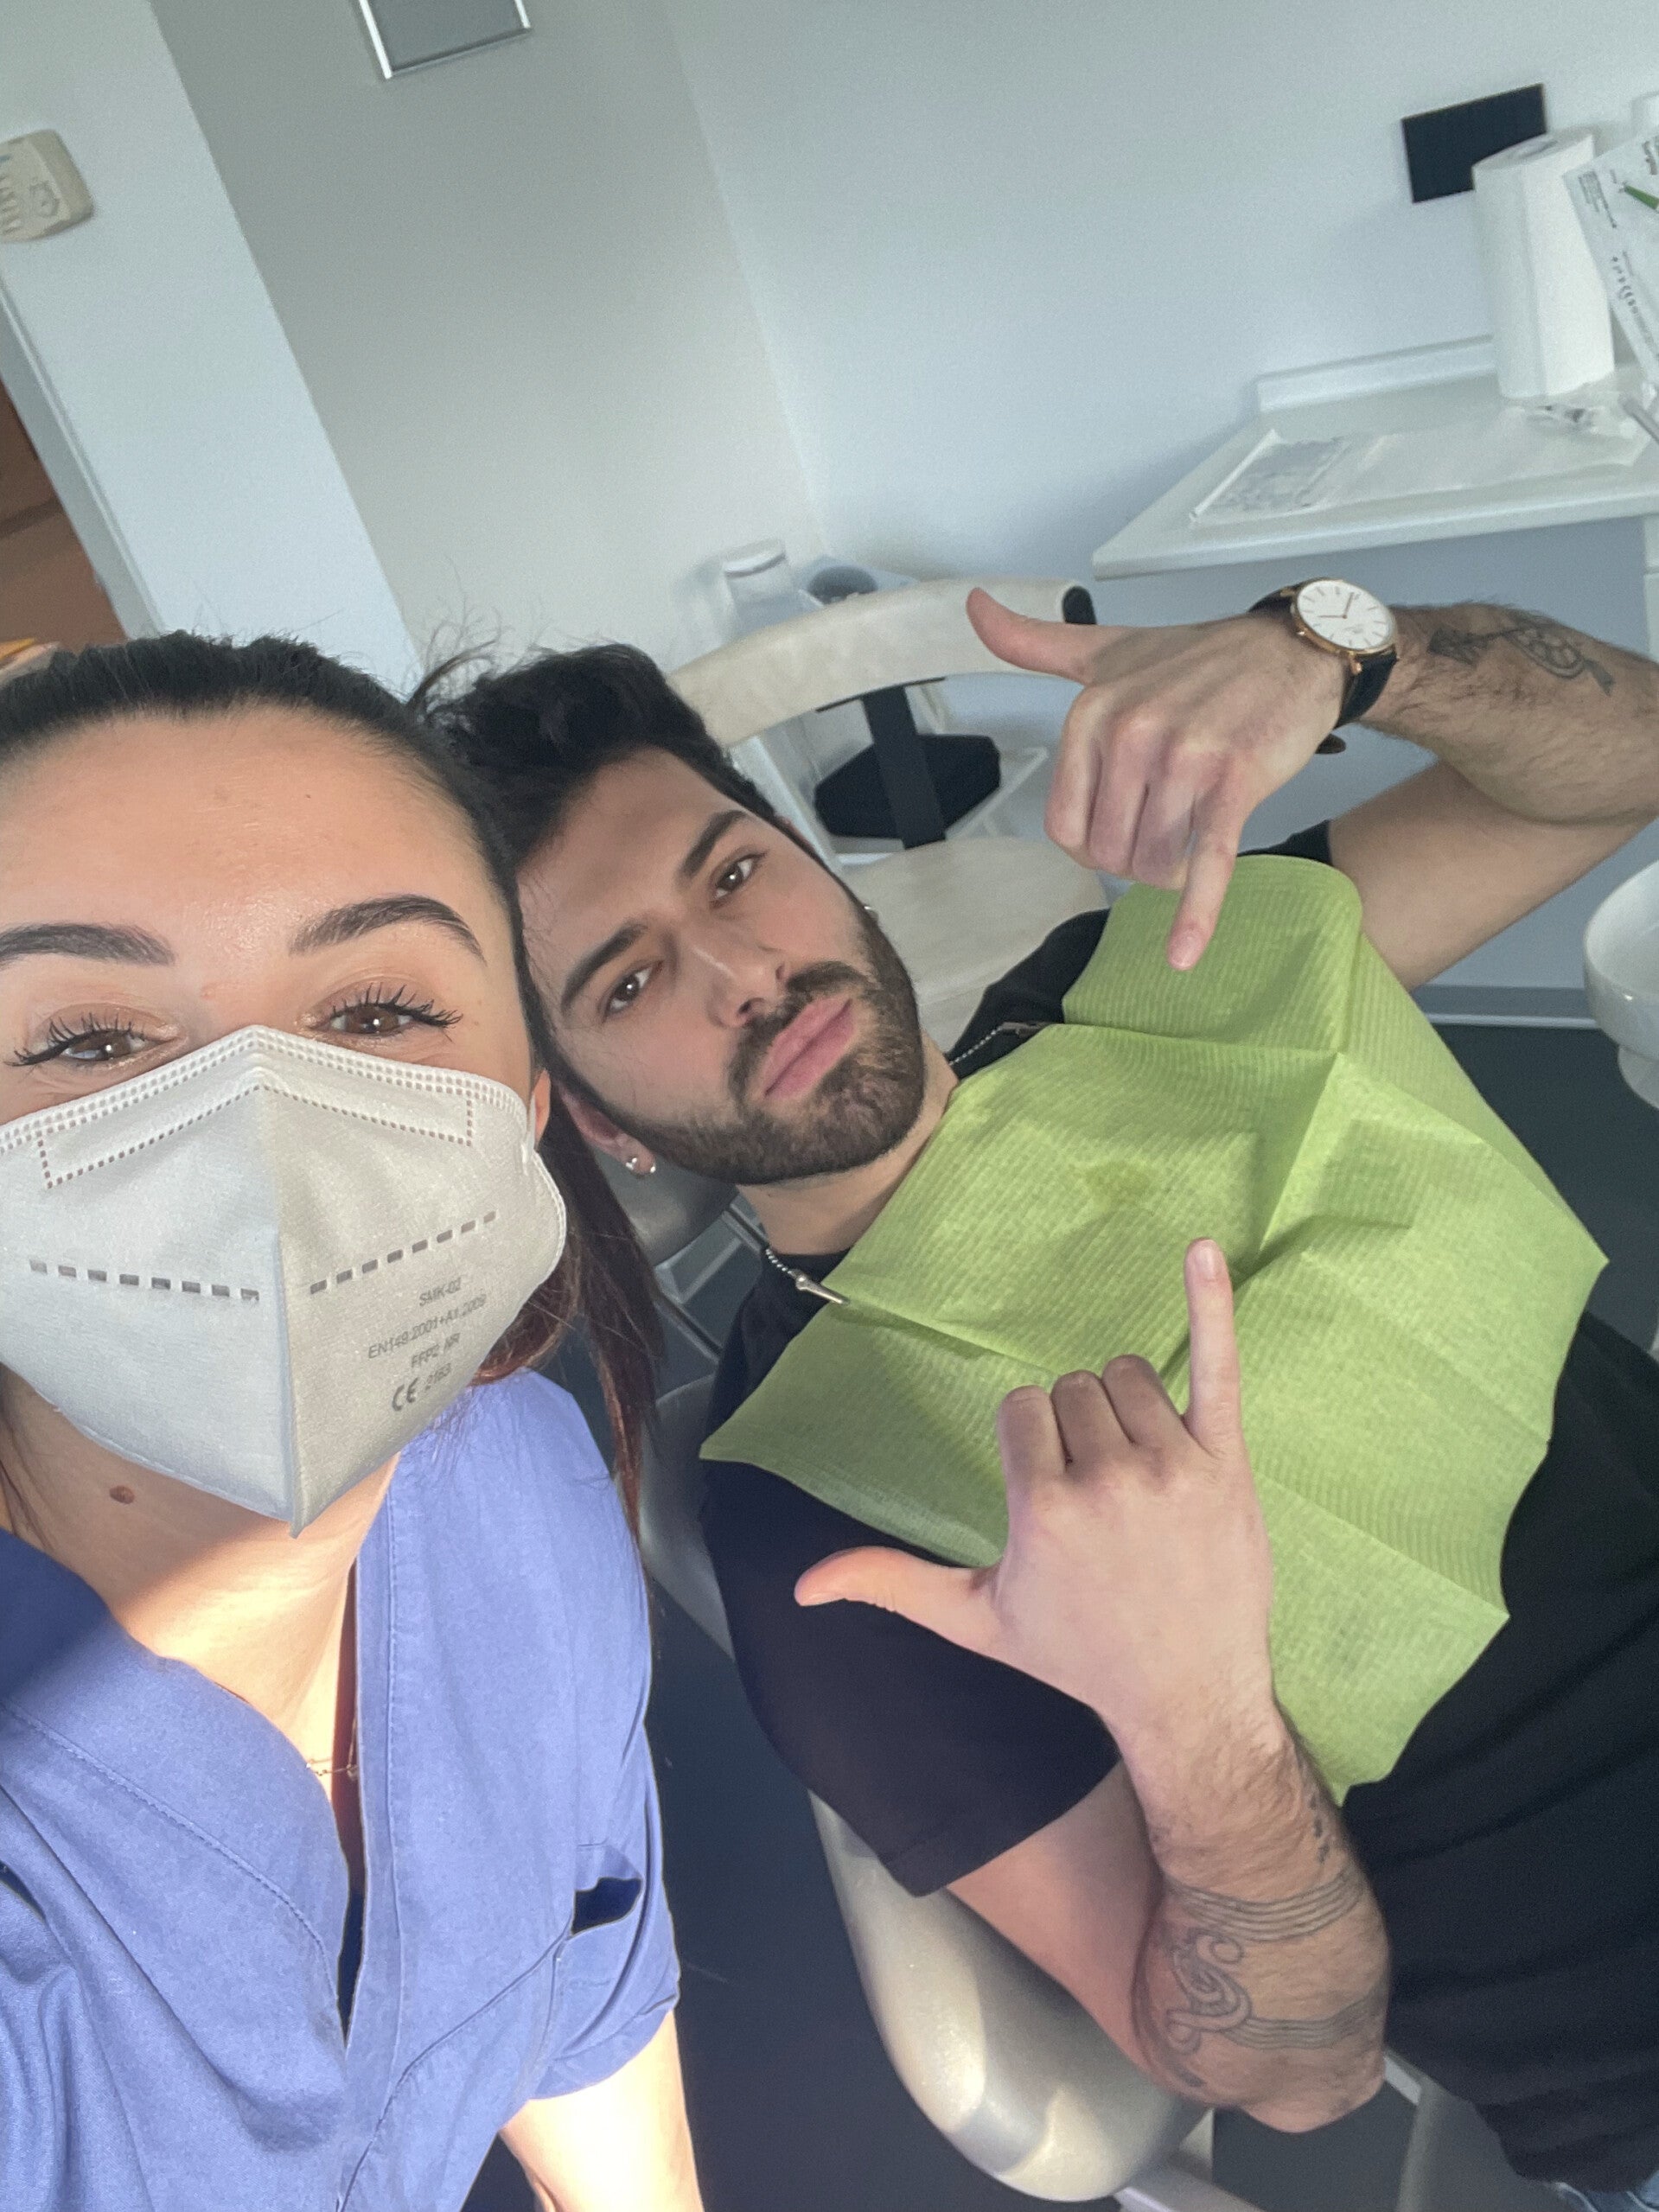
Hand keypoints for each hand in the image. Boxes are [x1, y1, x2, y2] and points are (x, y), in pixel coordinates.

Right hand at [796, 1241, 1277, 1766]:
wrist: (1187, 1696)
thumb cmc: (1078, 1656)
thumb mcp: (976, 1621)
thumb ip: (890, 1582)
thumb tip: (802, 1586)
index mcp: (1041, 1507)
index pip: (1022, 1408)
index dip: (1031, 1446)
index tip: (1049, 1495)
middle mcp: (1106, 1478)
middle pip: (1073, 1387)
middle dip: (1075, 1428)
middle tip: (1097, 1498)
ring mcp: (1172, 1466)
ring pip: (1129, 1374)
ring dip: (1127, 1408)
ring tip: (1135, 1476)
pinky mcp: (1226, 1461)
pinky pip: (1217, 1365)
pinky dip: (1211, 1306)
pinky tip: (1202, 1252)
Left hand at [967, 589, 1346, 967]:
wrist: (1291, 651)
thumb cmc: (1199, 659)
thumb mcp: (1107, 650)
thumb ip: (1034, 642)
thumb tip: (972, 606)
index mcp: (1092, 712)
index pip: (1065, 826)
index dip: (1091, 847)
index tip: (1118, 834)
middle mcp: (1131, 734)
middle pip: (1110, 852)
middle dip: (1135, 858)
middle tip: (1166, 832)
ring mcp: (1183, 759)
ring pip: (1154, 863)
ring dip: (1172, 872)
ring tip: (1194, 837)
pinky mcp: (1233, 783)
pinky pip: (1207, 863)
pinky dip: (1195, 915)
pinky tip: (1183, 954)